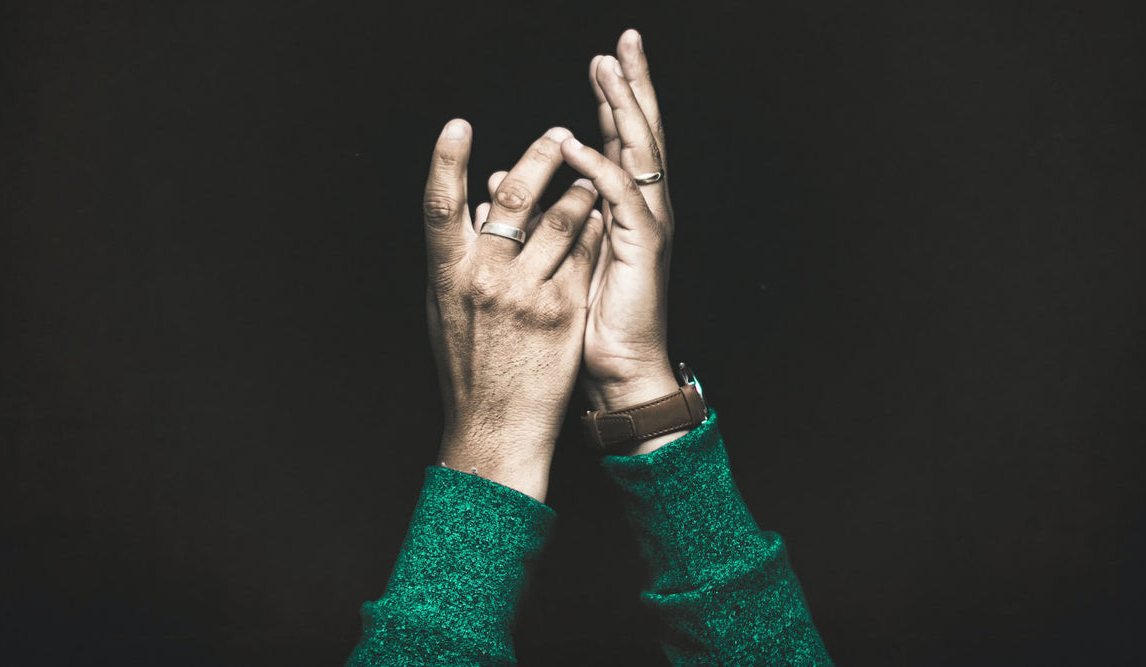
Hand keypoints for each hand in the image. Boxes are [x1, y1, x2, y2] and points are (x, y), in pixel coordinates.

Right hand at [424, 121, 603, 499]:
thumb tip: (478, 206)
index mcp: (447, 275)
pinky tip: (605, 218)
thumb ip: (460, 258)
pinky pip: (585, 256)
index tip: (458, 125)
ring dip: (580, 190)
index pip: (440, 205)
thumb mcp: (447, 310)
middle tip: (559, 134)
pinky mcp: (563, 311)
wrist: (496, 424)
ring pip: (562, 221)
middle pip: (514, 200)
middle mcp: (485, 279)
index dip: (446, 161)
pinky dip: (596, 231)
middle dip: (539, 157)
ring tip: (592, 176)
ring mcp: (527, 294)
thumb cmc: (467, 364)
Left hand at [563, 30, 685, 452]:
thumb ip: (534, 212)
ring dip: (622, 108)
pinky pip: (623, 197)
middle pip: (641, 132)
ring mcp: (648, 225)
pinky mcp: (643, 247)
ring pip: (640, 153)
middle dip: (632, 85)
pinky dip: (600, 168)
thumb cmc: (587, 320)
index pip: (619, 139)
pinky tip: (578, 144)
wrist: (618, 369)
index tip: (602, 59)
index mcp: (624, 208)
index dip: (613, 98)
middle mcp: (643, 209)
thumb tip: (498, 179)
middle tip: (624, 41)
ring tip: (606, 70)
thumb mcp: (554, 255)